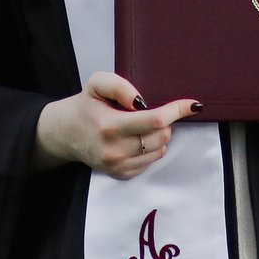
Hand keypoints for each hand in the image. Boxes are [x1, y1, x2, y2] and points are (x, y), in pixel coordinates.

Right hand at [35, 72, 200, 178]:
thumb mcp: (96, 83)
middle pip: (161, 136)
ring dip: (159, 135)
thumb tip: (142, 102)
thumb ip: (119, 86)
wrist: (65, 133)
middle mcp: (114, 150)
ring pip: (160, 149)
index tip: (193, 105)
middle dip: (164, 121)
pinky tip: (135, 139)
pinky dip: (152, 148)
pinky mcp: (121, 174)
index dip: (177, 111)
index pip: (155, 121)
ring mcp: (118, 165)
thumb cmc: (86, 106)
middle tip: (148, 112)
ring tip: (139, 126)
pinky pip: (151, 161)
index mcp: (109, 126)